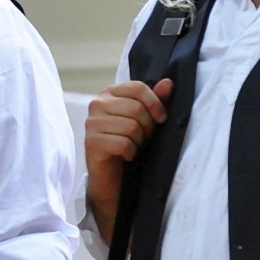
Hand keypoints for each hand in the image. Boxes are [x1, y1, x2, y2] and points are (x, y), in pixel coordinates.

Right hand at [82, 78, 171, 241]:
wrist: (112, 176)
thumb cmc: (129, 143)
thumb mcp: (146, 120)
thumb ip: (156, 100)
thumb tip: (168, 83)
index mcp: (110, 93)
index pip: (137, 87)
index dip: (155, 103)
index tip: (161, 118)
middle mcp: (97, 104)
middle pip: (136, 108)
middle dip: (147, 127)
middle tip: (144, 138)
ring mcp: (91, 123)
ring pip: (131, 127)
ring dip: (139, 141)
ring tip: (133, 146)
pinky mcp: (91, 142)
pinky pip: (123, 143)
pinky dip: (130, 152)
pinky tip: (126, 155)